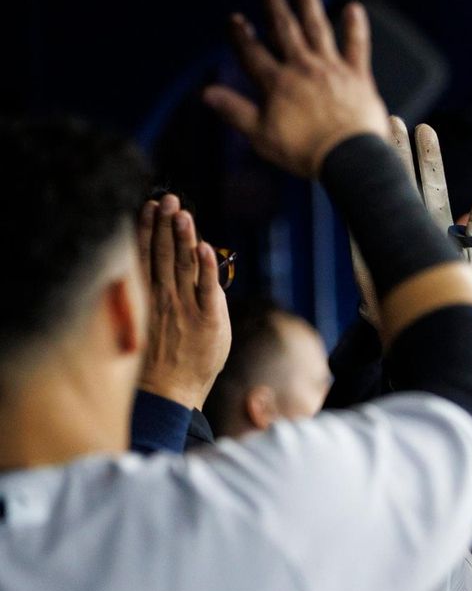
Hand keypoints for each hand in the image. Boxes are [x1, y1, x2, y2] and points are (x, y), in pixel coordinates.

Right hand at [136, 195, 231, 409]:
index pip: (148, 254)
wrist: (168, 391)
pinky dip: (206, 267)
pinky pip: (207, 288)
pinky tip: (205, 246)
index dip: (149, 228)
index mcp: (148, 295)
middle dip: (166, 224)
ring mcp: (185, 307)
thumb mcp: (146, 322)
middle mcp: (165, 297)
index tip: (150, 205)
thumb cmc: (158, 359)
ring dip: (184, 237)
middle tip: (169, 199)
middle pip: (164, 253)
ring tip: (182, 213)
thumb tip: (143, 268)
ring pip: (183, 265)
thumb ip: (149, 293)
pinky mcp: (208, 319)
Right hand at [204, 0, 388, 177]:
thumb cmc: (306, 152)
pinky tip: (353, 7)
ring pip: (317, 28)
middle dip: (274, 3)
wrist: (348, 158)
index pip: (253, 53)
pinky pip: (356, 46)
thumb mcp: (261, 136)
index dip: (242, 35)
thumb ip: (235, 111)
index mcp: (277, 84)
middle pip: (284, 29)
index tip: (235, 19)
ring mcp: (331, 70)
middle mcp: (302, 69)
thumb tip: (207, 94)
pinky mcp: (357, 76)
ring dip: (308, 3)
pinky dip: (355, 26)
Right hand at [351, 116, 471, 325]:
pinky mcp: (369, 255)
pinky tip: (351, 171)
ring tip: (377, 129)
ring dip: (380, 163)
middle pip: (403, 180)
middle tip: (392, 117)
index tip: (425, 128)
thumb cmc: (457, 301)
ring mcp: (388, 240)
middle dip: (397, 149)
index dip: (428, 158)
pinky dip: (357, 196)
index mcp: (434, 227)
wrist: (433, 331)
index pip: (431, 184)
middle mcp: (410, 229)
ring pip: (382, 194)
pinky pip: (362, 220)